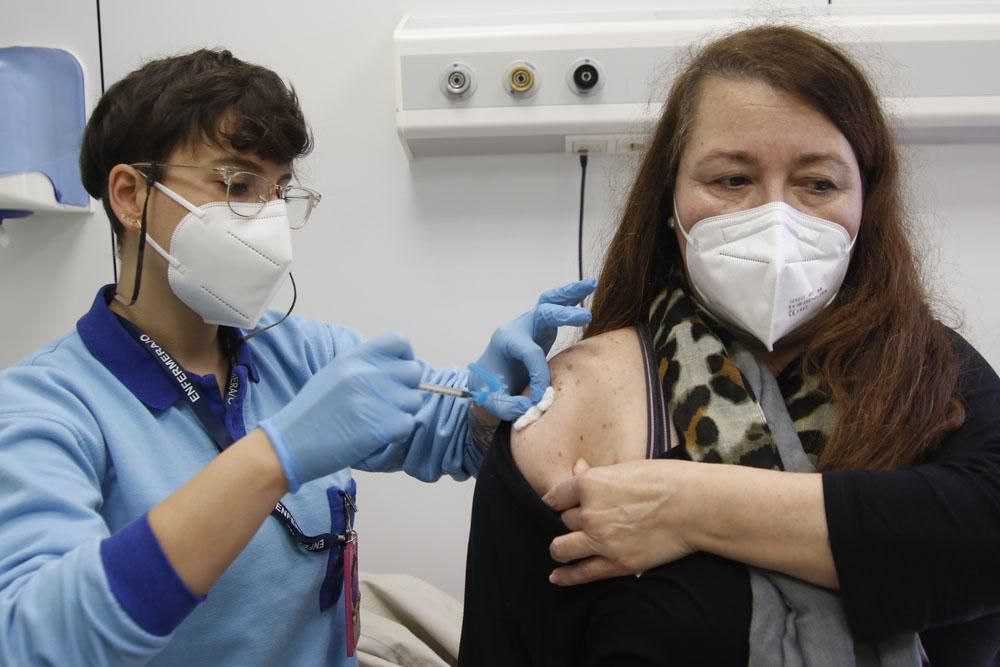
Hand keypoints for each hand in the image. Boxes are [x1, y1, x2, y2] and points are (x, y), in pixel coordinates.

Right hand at [259, 332, 422, 491]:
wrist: (290, 443)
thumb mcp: (334, 375)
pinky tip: (375, 435)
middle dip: (404, 389)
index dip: (404, 357)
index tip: (395, 375)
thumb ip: (364, 367)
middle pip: (414, 372)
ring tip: (375, 421)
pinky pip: (408, 424)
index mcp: (355, 358)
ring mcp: (376, 398)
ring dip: (401, 413)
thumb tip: (396, 369)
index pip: (399, 340)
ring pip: (414, 401)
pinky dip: (396, 433)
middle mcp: (367, 373)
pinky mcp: (382, 425)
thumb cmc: (312, 413)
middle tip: (385, 405)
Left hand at [474, 279, 595, 419]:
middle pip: (541, 312)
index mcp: (505, 342)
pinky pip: (557, 308)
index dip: (539, 373)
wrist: (486, 378)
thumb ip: (509, 406)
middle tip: (585, 318)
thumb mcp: (492, 402)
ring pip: (550, 301)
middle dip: (562, 315)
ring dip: (571, 293)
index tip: (542, 395)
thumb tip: (532, 407)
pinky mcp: (542, 328)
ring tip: (592, 284)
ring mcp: (531, 325)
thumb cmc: (489, 389)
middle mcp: (518, 327)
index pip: (529, 352)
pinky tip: (590, 291)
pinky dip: (573, 300)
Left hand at [542, 458, 698, 584]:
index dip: (556, 501)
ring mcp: (601, 540)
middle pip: (564, 520)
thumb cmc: (666, 480)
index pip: (556, 496)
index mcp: (589, 484)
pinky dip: (566, 576)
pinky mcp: (617, 563)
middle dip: (573, 520)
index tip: (557, 504)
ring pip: (561, 547)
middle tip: (586, 519)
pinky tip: (556, 577)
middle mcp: (590, 513)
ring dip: (561, 547)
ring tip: (563, 548)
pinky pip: (582, 573)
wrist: (695, 506)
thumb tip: (578, 469)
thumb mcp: (626, 468)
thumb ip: (597, 475)